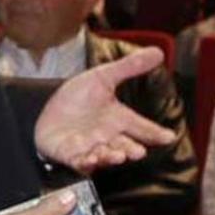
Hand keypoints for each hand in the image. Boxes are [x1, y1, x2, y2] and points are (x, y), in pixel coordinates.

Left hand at [34, 46, 174, 171]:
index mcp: (118, 119)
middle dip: (132, 150)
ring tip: (119, 156)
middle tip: (139, 151)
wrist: (46, 108)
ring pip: (105, 155)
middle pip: (125, 146)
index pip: (142, 127)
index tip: (169, 136)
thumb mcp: (103, 77)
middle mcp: (107, 136)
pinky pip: (80, 162)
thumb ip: (130, 67)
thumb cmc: (77, 98)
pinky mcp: (70, 154)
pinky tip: (92, 158)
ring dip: (112, 157)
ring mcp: (90, 147)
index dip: (156, 133)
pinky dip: (86, 162)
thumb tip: (158, 52)